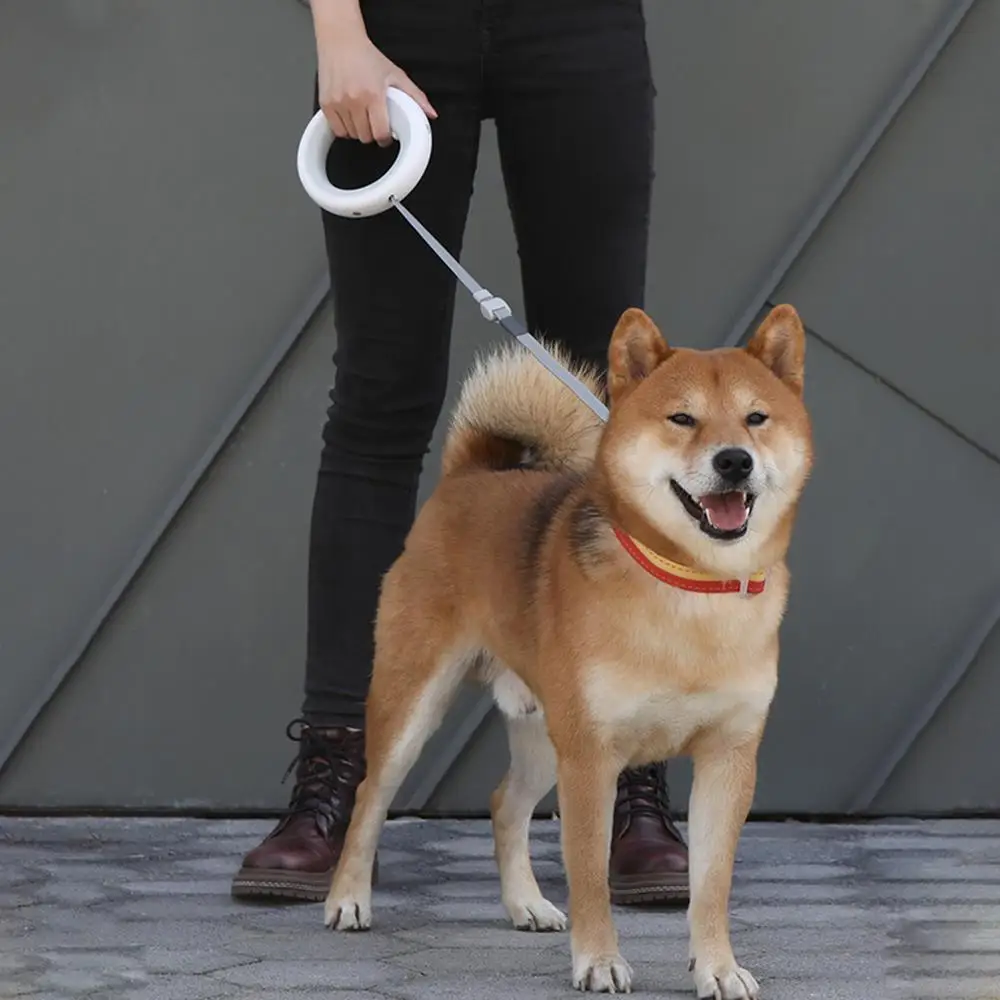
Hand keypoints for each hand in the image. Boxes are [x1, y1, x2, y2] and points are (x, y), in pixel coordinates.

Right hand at [318, 33, 436, 145]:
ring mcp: (338, 102)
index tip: (386, 135)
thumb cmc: (366, 56)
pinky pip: (337, 130)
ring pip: (351, 135)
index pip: (380, 133)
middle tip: (374, 121)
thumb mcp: (395, 74)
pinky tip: (350, 116)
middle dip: (372, 133)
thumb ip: (415, 96)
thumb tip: (430, 113)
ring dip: (358, 130)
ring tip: (361, 115)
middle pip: (365, 137)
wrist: (341, 40)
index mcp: (373, 94)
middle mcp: (354, 100)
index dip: (385, 138)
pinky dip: (344, 128)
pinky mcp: (326, 104)